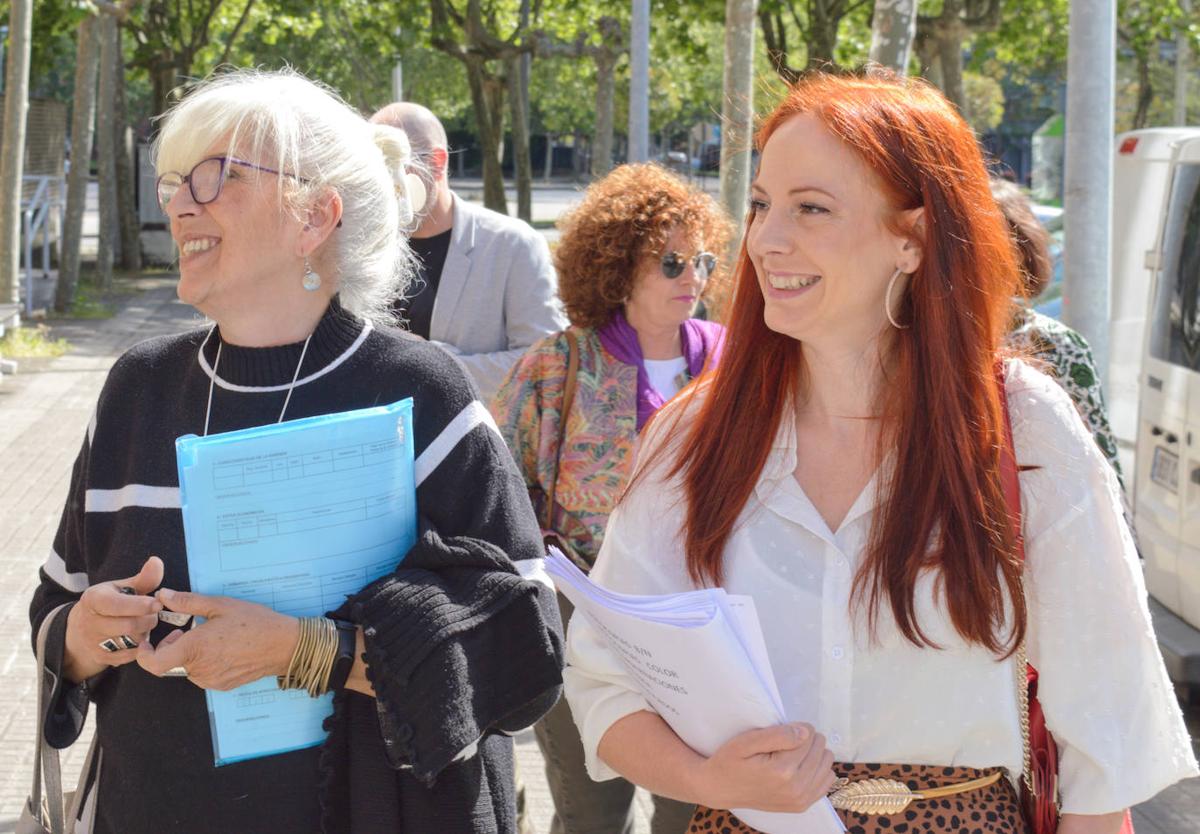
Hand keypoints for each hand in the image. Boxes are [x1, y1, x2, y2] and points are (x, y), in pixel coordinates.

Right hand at [64, 557, 163, 682]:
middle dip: (148, 619)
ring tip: (145, 624)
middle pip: (128, 625)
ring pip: (131, 642)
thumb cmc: (108, 604)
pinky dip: (141, 647)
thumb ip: (142, 578)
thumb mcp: (119, 588)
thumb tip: (157, 561)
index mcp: (93, 600)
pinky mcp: (102, 659)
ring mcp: (94, 643)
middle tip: (155, 613)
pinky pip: (131, 656)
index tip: (158, 603)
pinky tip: (141, 637)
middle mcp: (90, 623)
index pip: (116, 604)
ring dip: (146, 633)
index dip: (140, 605)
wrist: (80, 631)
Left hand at [136, 589, 298, 690]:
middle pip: (171, 661)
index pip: (153, 663)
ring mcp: (210, 680)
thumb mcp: (220, 605)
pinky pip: (203, 674)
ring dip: (190, 653)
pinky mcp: (221, 685)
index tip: (146, 642)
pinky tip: (223, 648)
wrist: (284, 645)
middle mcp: (199, 669)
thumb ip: (187, 602)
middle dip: (173, 645)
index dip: (143, 654)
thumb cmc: (254, 622)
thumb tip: (163, 595)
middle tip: (188, 628)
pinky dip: (205, 662)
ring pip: (187, 667)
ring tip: (211, 637)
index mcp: (194, 648)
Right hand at [693, 723, 836, 812]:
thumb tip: (806, 732)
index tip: (780, 732)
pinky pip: (826, 781)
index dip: (795, 728)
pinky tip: (800, 767)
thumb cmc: (730, 760)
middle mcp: (795, 788)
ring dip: (812, 754)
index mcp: (782, 771)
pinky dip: (817, 770)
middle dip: (805, 740)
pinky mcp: (802, 805)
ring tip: (791, 754)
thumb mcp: (746, 741)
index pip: (808, 736)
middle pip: (820, 748)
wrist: (720, 788)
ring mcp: (800, 800)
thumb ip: (777, 735)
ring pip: (826, 762)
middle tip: (783, 743)